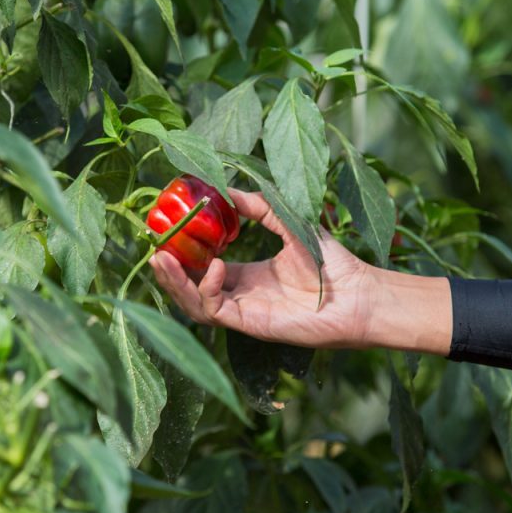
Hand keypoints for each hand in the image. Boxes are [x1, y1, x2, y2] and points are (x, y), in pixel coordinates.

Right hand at [149, 188, 380, 349]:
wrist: (358, 294)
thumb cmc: (333, 262)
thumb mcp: (289, 222)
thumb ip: (259, 206)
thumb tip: (227, 188)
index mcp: (247, 275)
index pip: (203, 267)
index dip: (183, 252)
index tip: (169, 229)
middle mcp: (241, 295)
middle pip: (190, 287)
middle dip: (168, 269)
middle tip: (153, 246)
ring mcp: (243, 311)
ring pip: (194, 303)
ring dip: (174, 282)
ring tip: (161, 258)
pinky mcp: (250, 324)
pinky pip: (215, 310)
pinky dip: (207, 288)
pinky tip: (214, 266)